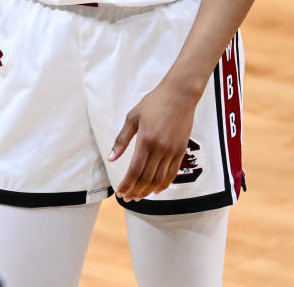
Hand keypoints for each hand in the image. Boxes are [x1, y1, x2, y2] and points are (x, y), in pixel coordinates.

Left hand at [108, 81, 198, 201]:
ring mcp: (172, 151)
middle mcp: (160, 149)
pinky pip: (172, 173)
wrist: (179, 95)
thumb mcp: (132, 118)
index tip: (120, 193)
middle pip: (147, 178)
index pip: (134, 170)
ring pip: (159, 178)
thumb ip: (122, 140)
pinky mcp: (181, 150)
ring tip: (139, 197)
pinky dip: (164, 184)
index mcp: (146, 140)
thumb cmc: (154, 103)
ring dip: (148, 191)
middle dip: (135, 191)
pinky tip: (156, 190)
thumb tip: (112, 158)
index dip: (127, 184)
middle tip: (128, 199)